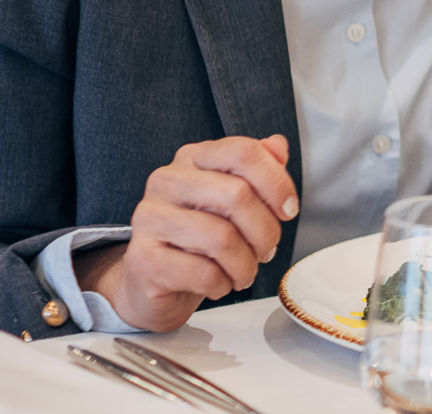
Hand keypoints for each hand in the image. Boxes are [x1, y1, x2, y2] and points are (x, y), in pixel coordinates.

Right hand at [75, 135, 298, 332]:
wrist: (155, 283)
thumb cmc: (201, 239)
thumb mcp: (234, 202)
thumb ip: (258, 171)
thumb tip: (278, 146)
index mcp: (193, 158)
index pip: (243, 152)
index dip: (277, 183)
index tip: (288, 211)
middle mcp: (167, 180)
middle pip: (237, 195)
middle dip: (265, 232)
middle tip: (266, 251)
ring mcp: (149, 218)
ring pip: (222, 237)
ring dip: (246, 265)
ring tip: (244, 273)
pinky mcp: (142, 258)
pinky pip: (202, 272)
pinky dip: (222, 284)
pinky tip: (219, 285)